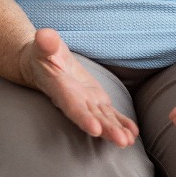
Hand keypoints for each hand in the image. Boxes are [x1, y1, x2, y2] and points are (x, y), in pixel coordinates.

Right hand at [19, 28, 138, 146]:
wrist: (44, 64)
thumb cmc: (43, 53)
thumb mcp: (43, 46)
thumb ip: (45, 43)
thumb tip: (43, 35)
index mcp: (62, 89)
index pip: (73, 106)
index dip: (83, 118)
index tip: (95, 130)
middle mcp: (75, 100)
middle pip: (92, 118)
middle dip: (107, 130)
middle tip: (122, 141)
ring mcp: (86, 101)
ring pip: (102, 118)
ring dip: (116, 130)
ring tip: (129, 141)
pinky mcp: (95, 100)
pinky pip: (109, 113)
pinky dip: (121, 122)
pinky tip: (133, 134)